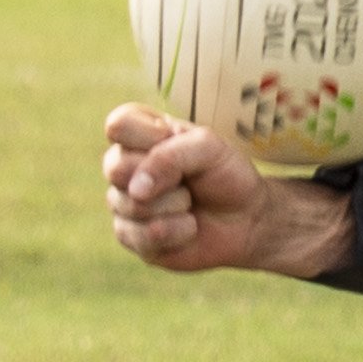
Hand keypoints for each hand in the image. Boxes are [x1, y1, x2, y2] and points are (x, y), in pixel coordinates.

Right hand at [102, 103, 349, 277]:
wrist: (247, 218)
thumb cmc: (225, 174)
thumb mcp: (208, 148)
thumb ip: (171, 156)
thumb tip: (135, 189)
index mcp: (141, 136)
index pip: (118, 125)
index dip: (145, 136)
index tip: (173, 142)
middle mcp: (126, 168)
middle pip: (115, 167)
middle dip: (164, 176)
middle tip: (187, 180)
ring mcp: (125, 203)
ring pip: (131, 205)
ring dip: (175, 205)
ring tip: (190, 203)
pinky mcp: (132, 237)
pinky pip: (140, 236)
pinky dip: (175, 232)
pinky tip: (188, 227)